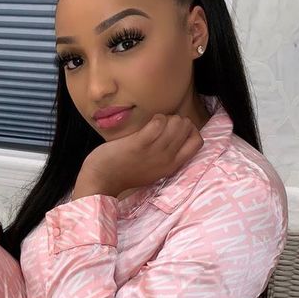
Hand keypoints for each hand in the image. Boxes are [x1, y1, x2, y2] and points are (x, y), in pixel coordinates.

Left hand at [76, 114, 203, 197]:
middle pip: (187, 127)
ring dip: (165, 117)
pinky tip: (145, 124)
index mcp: (171, 166)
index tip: (175, 130)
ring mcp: (154, 152)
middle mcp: (167, 160)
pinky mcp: (139, 144)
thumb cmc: (124, 171)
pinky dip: (154, 118)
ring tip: (152, 124)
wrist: (101, 180)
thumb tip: (174, 134)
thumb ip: (165, 156)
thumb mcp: (152, 169)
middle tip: (160, 126)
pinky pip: (158, 123)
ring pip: (176, 122)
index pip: (198, 142)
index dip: (190, 130)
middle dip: (175, 120)